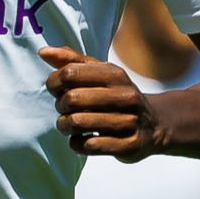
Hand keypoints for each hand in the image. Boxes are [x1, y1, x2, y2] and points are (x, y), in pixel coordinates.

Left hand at [41, 47, 162, 160]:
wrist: (156, 125)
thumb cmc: (118, 96)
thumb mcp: (101, 74)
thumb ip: (72, 61)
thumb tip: (43, 52)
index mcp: (116, 75)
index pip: (70, 72)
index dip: (54, 81)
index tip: (57, 88)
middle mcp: (126, 96)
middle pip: (72, 98)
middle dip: (60, 105)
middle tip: (64, 109)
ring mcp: (129, 122)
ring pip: (77, 123)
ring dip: (64, 125)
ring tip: (69, 125)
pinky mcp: (128, 146)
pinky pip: (88, 146)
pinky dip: (76, 143)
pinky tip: (81, 139)